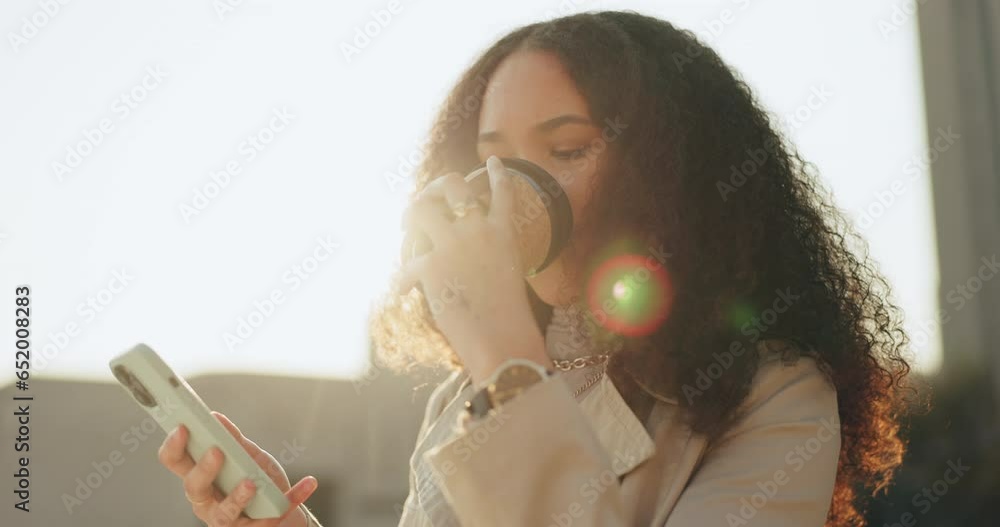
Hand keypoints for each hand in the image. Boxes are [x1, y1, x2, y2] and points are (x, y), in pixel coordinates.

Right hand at [157, 411, 317, 526]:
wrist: (281, 508)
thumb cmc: (257, 478)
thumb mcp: (247, 456)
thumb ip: (232, 439)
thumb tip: (215, 417)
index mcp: (200, 479)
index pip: (175, 463)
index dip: (173, 446)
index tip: (183, 427)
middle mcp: (208, 502)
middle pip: (195, 488)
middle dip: (204, 470)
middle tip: (217, 451)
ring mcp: (230, 520)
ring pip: (225, 513)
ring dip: (237, 497)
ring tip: (251, 482)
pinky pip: (273, 517)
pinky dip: (292, 498)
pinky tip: (309, 483)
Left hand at [399, 155, 548, 384]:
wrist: (502, 339)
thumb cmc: (508, 320)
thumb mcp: (507, 277)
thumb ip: (488, 258)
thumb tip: (463, 260)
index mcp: (504, 233)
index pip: (503, 192)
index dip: (498, 175)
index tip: (493, 162)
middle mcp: (478, 230)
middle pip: (451, 186)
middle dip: (434, 189)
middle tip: (425, 207)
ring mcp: (454, 243)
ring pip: (420, 209)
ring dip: (409, 218)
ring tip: (405, 231)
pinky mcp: (431, 264)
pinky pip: (406, 263)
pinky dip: (402, 280)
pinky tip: (403, 292)